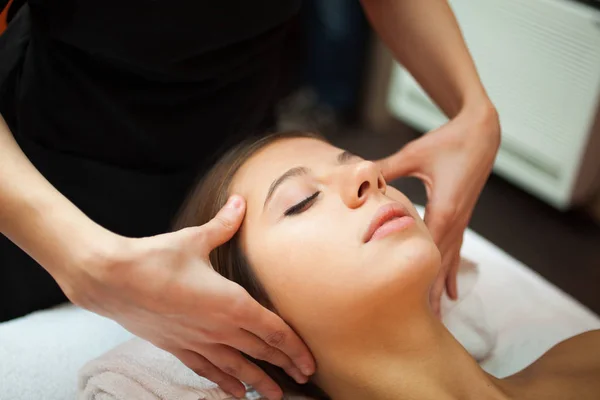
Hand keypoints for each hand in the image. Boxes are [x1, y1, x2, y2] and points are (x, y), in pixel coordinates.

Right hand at [56, 195, 313, 399]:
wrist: (112, 279)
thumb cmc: (155, 259)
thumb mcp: (194, 239)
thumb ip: (223, 224)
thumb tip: (240, 202)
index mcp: (231, 302)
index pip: (274, 330)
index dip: (295, 348)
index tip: (310, 363)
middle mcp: (219, 327)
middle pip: (261, 352)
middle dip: (285, 366)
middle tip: (304, 379)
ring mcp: (198, 341)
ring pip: (237, 367)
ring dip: (259, 381)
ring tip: (276, 396)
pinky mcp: (178, 347)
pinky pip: (207, 370)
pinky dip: (224, 382)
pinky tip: (235, 393)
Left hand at [376, 104, 499, 315]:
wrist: (482, 133)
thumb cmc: (448, 141)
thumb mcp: (414, 155)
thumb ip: (386, 169)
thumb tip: (359, 178)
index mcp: (444, 209)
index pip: (429, 252)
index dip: (420, 279)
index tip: (412, 305)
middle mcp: (455, 221)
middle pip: (440, 265)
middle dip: (431, 295)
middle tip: (423, 326)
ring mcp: (461, 221)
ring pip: (449, 263)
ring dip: (441, 290)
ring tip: (439, 319)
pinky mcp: (461, 218)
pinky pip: (456, 251)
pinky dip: (451, 273)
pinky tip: (451, 293)